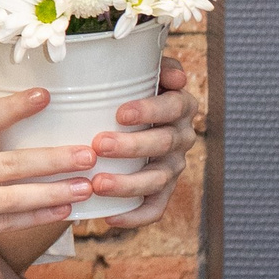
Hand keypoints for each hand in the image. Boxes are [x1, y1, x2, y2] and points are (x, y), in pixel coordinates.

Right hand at [0, 91, 92, 262]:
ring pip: (13, 198)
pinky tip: (61, 208)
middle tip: (88, 152)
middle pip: (10, 165)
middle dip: (53, 159)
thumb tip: (7, 132)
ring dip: (54, 191)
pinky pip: (5, 223)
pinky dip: (35, 216)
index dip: (16, 107)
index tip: (46, 95)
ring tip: (86, 185)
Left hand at [87, 54, 195, 228]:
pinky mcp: (161, 190)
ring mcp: (172, 165)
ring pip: (158, 178)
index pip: (173, 105)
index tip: (121, 113)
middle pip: (163, 143)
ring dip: (128, 183)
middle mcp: (180, 136)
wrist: (111, 121)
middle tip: (99, 145)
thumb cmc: (120, 90)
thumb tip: (173, 75)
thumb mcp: (132, 70)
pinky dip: (135, 215)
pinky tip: (109, 217)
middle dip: (132, 146)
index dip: (150, 109)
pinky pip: (155, 207)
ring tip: (97, 184)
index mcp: (178, 105)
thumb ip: (145, 62)